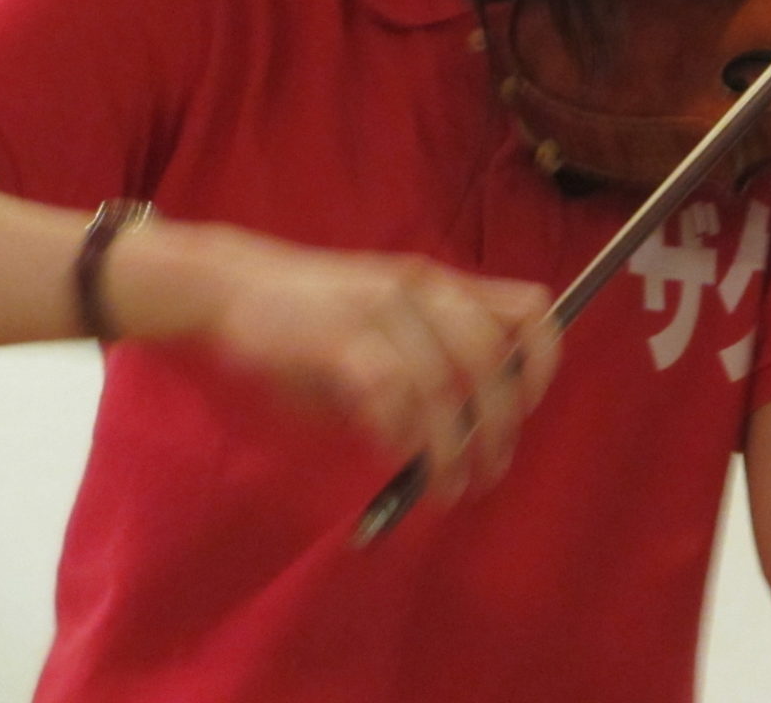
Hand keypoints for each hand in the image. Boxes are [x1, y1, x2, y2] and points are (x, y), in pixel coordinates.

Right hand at [161, 232, 559, 498]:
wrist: (228, 286)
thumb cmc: (307, 315)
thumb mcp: (382, 323)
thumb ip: (427, 361)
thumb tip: (469, 430)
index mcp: (440, 283)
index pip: (528, 308)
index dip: (542, 362)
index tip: (526, 409)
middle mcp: (421, 290)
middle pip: (492, 358)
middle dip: (501, 426)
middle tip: (490, 472)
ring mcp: (381, 311)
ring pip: (444, 386)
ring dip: (453, 449)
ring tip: (447, 488)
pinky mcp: (341, 339)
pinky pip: (392, 395)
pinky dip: (403, 436)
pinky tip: (397, 458)